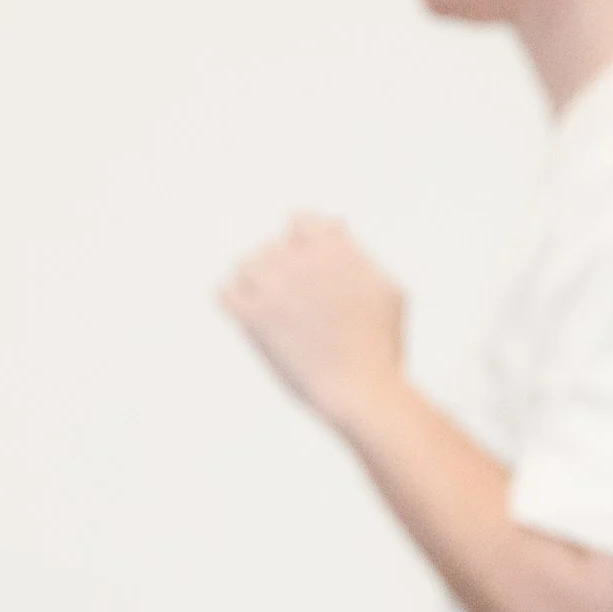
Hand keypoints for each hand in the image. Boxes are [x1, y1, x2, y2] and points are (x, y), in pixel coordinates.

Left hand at [221, 217, 407, 442]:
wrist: (363, 392)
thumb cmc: (381, 347)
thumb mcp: (389, 290)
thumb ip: (360, 254)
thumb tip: (337, 225)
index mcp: (333, 247)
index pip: (298, 220)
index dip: (303, 242)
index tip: (310, 268)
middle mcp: (300, 260)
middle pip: (271, 247)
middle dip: (283, 272)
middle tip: (299, 304)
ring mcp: (274, 287)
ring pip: (246, 266)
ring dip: (257, 284)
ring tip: (277, 312)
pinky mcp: (253, 317)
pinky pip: (223, 293)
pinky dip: (234, 302)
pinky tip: (252, 319)